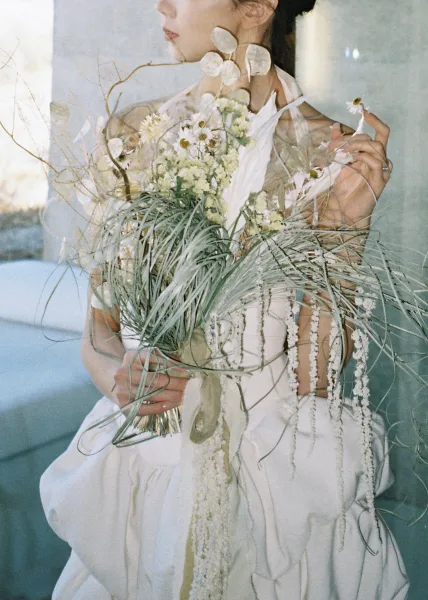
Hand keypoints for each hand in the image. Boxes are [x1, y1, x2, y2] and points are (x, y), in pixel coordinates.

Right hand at [113, 348, 190, 415]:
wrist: (116, 381)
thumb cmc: (138, 368)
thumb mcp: (147, 357)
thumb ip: (163, 358)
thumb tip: (184, 364)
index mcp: (131, 357)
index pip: (155, 360)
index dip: (173, 366)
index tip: (187, 372)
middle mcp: (123, 373)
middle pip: (156, 379)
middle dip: (176, 383)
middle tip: (190, 386)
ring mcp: (122, 391)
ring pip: (153, 395)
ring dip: (172, 396)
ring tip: (186, 395)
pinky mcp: (124, 405)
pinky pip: (146, 408)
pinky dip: (161, 406)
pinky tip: (173, 403)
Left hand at [326, 110, 391, 227]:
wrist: (347, 211)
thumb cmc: (345, 189)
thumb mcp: (338, 164)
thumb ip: (338, 147)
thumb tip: (334, 127)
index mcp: (373, 154)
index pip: (380, 132)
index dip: (374, 120)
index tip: (363, 112)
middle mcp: (381, 160)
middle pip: (376, 138)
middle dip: (354, 138)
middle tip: (336, 144)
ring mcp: (382, 170)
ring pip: (376, 147)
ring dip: (358, 145)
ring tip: (343, 150)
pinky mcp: (380, 180)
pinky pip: (376, 162)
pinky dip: (363, 157)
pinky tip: (352, 159)